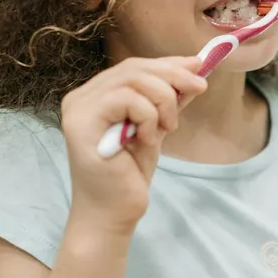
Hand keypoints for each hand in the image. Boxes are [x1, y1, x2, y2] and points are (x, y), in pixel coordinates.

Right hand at [60, 56, 206, 233]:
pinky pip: (127, 100)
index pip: (133, 66)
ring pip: (133, 79)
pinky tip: (147, 139)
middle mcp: (81, 97)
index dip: (168, 64)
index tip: (199, 68)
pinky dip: (148, 116)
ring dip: (163, 100)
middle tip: (199, 89)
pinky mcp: (81, 123)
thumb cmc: (129, 173)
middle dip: (173, 75)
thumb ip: (168, 97)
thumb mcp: (156, 125)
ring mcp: (78, 108)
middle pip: (133, 68)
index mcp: (95, 94)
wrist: (113, 213)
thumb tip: (195, 67)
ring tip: (167, 128)